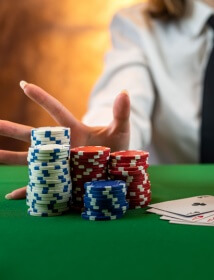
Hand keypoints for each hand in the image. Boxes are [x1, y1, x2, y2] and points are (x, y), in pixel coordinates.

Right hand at [1, 81, 130, 198]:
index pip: (57, 112)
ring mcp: (59, 163)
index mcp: (75, 130)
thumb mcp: (120, 129)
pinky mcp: (61, 180)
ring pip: (30, 160)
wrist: (118, 167)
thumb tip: (125, 92)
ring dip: (9, 158)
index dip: (42, 99)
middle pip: (33, 136)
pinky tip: (10, 196)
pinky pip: (42, 186)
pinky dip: (27, 191)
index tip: (24, 85)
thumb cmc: (118, 145)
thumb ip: (121, 112)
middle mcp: (62, 146)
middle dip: (12, 130)